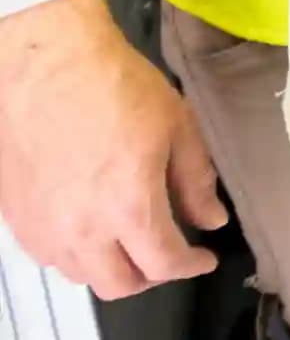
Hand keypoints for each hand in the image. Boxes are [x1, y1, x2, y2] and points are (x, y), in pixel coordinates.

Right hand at [0, 0, 223, 297]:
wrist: (50, 64)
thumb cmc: (114, 86)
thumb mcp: (178, 127)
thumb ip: (196, 181)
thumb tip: (211, 217)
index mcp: (128, 207)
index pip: (164, 263)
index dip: (191, 266)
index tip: (203, 259)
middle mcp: (82, 228)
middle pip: (119, 285)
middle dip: (152, 276)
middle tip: (169, 254)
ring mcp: (44, 226)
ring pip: (82, 275)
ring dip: (112, 267)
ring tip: (131, 240)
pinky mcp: (18, 216)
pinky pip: (50, 255)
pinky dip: (78, 253)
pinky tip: (92, 226)